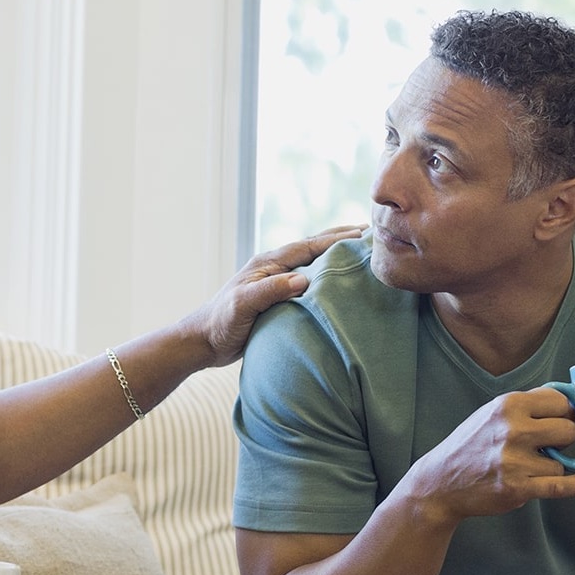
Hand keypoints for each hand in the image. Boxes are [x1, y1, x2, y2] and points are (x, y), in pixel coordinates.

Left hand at [184, 226, 364, 365]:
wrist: (204, 342)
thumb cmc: (221, 323)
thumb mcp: (243, 305)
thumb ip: (270, 291)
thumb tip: (303, 280)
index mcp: (267, 263)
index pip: (308, 246)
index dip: (336, 240)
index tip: (363, 233)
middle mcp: (273, 268)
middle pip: (313, 247)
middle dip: (340, 238)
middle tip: (370, 232)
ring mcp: (275, 282)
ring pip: (311, 262)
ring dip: (335, 255)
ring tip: (360, 250)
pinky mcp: (277, 299)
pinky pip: (308, 282)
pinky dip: (326, 276)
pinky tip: (339, 282)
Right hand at [405, 387, 574, 527]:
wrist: (441, 481)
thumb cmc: (470, 445)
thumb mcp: (492, 413)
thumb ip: (527, 404)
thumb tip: (569, 398)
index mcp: (508, 405)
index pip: (562, 402)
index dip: (565, 413)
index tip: (562, 421)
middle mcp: (513, 429)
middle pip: (570, 430)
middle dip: (564, 440)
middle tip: (549, 446)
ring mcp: (516, 460)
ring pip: (563, 462)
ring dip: (552, 466)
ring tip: (529, 466)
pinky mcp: (518, 488)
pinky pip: (562, 485)